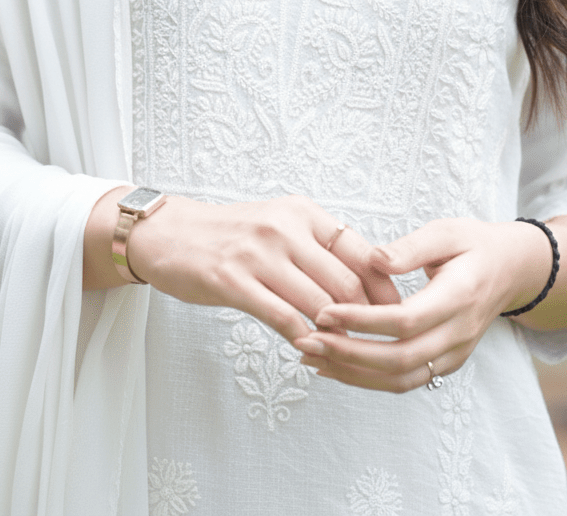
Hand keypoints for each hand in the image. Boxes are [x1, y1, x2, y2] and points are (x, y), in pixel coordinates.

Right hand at [125, 193, 400, 343]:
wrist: (169, 232)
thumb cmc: (229, 234)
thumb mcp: (279, 225)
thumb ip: (317, 248)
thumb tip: (366, 281)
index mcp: (303, 213)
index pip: (361, 252)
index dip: (384, 288)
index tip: (397, 314)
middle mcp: (285, 228)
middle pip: (346, 282)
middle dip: (366, 319)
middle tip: (377, 344)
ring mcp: (258, 253)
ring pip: (318, 303)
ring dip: (336, 335)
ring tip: (345, 353)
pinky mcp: (232, 279)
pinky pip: (280, 316)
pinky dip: (301, 338)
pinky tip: (307, 350)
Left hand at [293, 217, 553, 391]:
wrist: (512, 270)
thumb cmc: (474, 243)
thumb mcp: (447, 231)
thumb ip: (411, 247)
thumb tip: (373, 258)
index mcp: (459, 297)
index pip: (406, 321)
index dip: (363, 321)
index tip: (324, 311)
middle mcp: (459, 334)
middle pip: (400, 359)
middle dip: (348, 354)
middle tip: (306, 340)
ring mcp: (454, 354)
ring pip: (400, 380)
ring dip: (352, 373)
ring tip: (311, 357)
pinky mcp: (446, 363)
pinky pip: (405, 381)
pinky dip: (368, 380)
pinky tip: (335, 367)